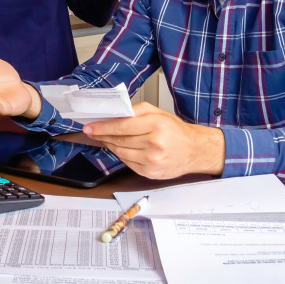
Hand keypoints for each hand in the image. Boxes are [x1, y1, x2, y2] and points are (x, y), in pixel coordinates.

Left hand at [83, 102, 224, 178]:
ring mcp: (151, 160)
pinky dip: (122, 154)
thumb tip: (114, 113)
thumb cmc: (176, 131)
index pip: (121, 126)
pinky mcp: (149, 172)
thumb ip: (136, 111)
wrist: (194, 151)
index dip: (102, 127)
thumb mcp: (159, 113)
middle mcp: (154, 143)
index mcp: (156, 125)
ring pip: (120, 152)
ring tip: (107, 138)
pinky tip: (122, 148)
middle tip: (92, 131)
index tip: (90, 126)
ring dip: (111, 145)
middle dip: (102, 135)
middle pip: (118, 140)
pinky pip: (127, 162)